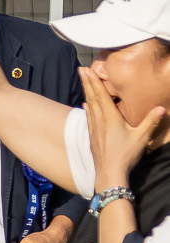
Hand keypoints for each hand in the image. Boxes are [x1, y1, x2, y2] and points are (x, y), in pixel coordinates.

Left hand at [84, 65, 169, 185]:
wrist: (109, 172)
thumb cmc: (126, 154)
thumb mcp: (141, 137)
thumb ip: (150, 122)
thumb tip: (162, 108)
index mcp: (110, 118)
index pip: (100, 95)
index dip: (94, 82)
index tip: (87, 70)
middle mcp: (99, 120)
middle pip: (92, 97)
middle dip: (87, 82)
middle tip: (80, 69)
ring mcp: (94, 128)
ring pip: (89, 105)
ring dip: (86, 92)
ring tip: (83, 82)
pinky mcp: (92, 135)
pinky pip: (89, 117)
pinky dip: (87, 108)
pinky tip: (85, 105)